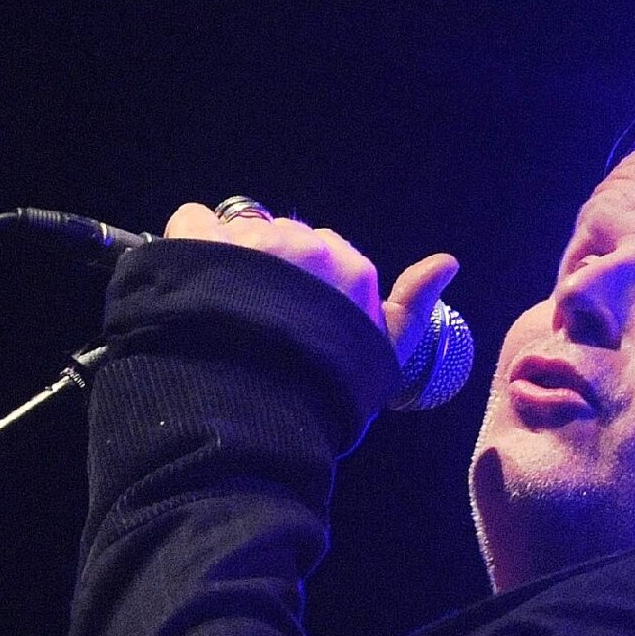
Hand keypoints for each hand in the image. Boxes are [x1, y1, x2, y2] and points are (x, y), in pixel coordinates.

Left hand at [165, 202, 458, 364]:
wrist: (254, 416)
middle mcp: (307, 246)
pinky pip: (191, 219)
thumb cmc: (326, 391)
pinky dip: (185, 241)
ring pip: (238, 227)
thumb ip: (414, 306)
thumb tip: (449, 260)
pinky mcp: (200, 243)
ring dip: (226, 256)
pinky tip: (188, 280)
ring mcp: (252, 243)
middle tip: (254, 317)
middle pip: (282, 235)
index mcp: (352, 269)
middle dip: (268, 265)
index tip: (295, 317)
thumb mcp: (384, 355)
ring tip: (218, 305)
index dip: (309, 282)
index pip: (326, 250)